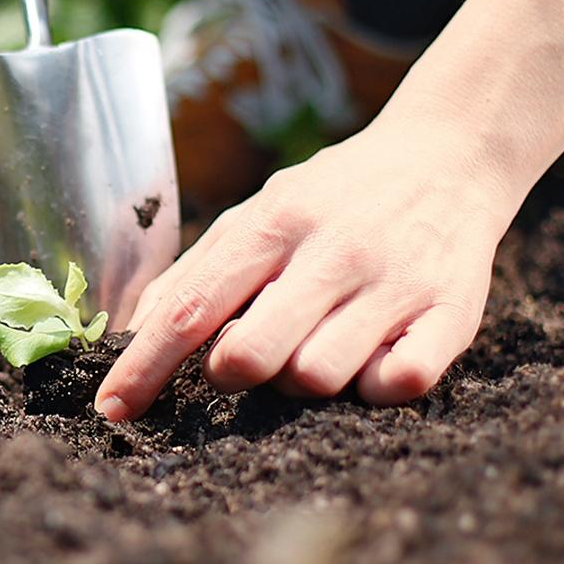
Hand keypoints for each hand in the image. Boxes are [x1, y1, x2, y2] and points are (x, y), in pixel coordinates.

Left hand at [96, 120, 523, 416]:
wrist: (450, 155)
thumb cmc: (334, 198)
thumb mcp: (259, 211)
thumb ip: (197, 271)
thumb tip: (132, 333)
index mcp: (273, 223)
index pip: (191, 307)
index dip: (144, 366)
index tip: (110, 408)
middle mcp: (333, 251)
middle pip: (250, 355)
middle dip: (231, 374)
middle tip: (247, 358)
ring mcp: (395, 283)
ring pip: (319, 379)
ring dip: (304, 382)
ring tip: (319, 344)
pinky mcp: (453, 313)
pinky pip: (399, 384)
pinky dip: (376, 388)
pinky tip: (374, 358)